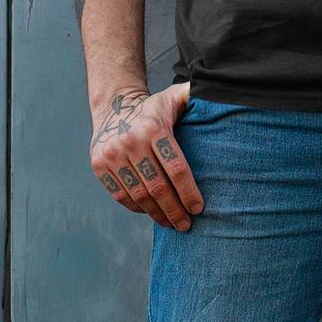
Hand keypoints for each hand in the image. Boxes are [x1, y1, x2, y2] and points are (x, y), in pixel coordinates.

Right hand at [89, 83, 203, 229]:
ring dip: (157, 214)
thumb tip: (222, 97)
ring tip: (171, 224)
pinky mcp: (99, 165)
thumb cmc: (154, 107)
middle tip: (187, 225)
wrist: (114, 106)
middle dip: (175, 210)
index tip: (199, 208)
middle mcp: (130, 141)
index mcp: (153, 127)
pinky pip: (121, 195)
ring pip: (139, 195)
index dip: (189, 192)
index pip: (176, 167)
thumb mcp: (175, 96)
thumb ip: (197, 97)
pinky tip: (152, 212)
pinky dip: (138, 208)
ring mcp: (112, 154)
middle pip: (157, 187)